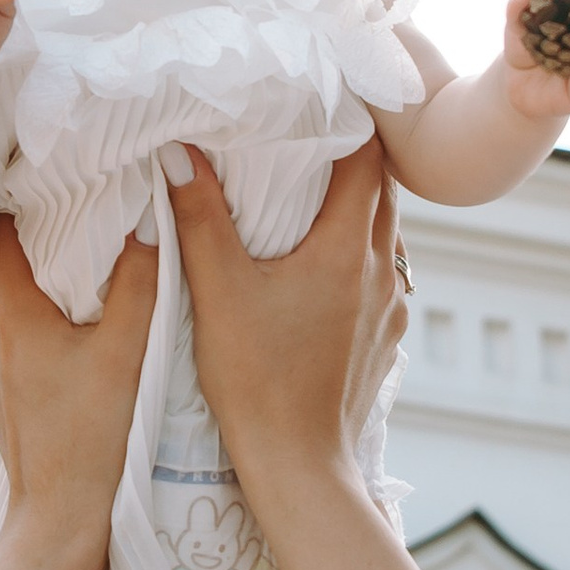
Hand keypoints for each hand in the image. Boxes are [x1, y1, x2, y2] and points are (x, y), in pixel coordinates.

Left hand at [0, 214, 155, 569]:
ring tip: (60, 248)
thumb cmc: (90, 437)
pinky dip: (28, 313)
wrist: (59, 518)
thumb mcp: (127, 353)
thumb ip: (138, 283)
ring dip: (20, 272)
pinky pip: (10, 336)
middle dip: (13, 227)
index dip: (5, 195)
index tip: (35, 169)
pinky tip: (62, 319)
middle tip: (52, 197)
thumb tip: (148, 220)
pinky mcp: (5, 399)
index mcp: (14, 313)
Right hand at [164, 139, 404, 480]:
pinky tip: (323, 264)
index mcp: (347, 248)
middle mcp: (381, 271)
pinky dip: (359, 254)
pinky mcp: (386, 339)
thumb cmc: (256, 380)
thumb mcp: (218, 291)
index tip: (320, 102)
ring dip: (358, 208)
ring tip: (315, 193)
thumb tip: (179, 150)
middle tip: (312, 138)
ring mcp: (390, 308)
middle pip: (383, 191)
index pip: (369, 158)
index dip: (351, 123)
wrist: (299, 466)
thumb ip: (201, 216)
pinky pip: (382, 276)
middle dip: (353, 159)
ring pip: (385, 235)